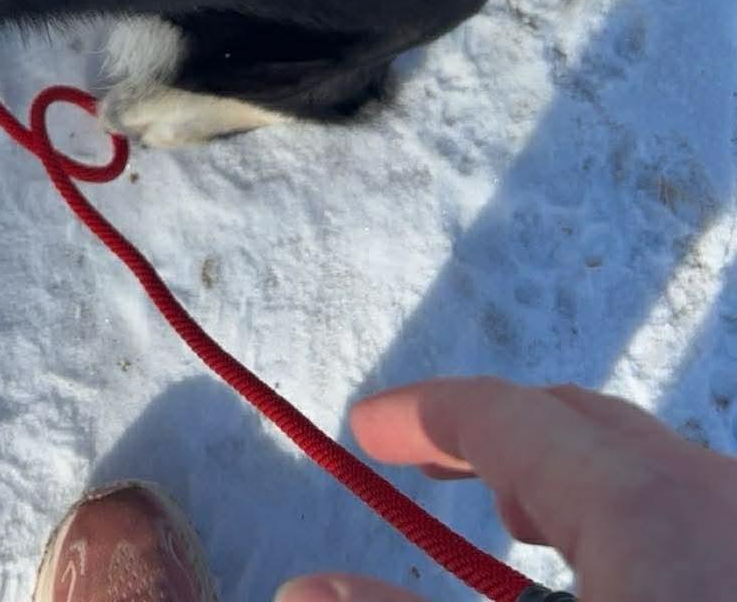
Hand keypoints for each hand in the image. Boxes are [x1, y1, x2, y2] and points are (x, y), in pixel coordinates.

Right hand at [277, 377, 736, 601]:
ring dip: (579, 496)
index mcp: (646, 504)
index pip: (511, 418)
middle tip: (433, 473)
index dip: (430, 416)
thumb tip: (305, 594)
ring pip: (660, 480)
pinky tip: (622, 596)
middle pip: (594, 431)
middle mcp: (723, 499)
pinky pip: (706, 530)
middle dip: (505, 444)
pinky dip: (640, 538)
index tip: (367, 428)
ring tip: (521, 534)